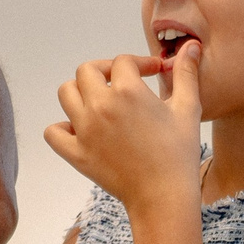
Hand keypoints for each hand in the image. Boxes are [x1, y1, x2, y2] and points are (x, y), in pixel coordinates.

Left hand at [46, 50, 203, 210]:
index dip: (140, 63)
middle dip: (105, 71)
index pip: (124, 62)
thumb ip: (185, 74)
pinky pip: (53, 132)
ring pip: (66, 93)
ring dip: (81, 92)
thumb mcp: (187, 109)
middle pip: (87, 70)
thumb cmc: (179, 153)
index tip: (153, 73)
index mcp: (129, 92)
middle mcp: (101, 106)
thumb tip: (190, 47)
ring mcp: (84, 130)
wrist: (164, 196)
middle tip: (121, 83)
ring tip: (99, 102)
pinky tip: (82, 130)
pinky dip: (63, 127)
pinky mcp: (76, 153)